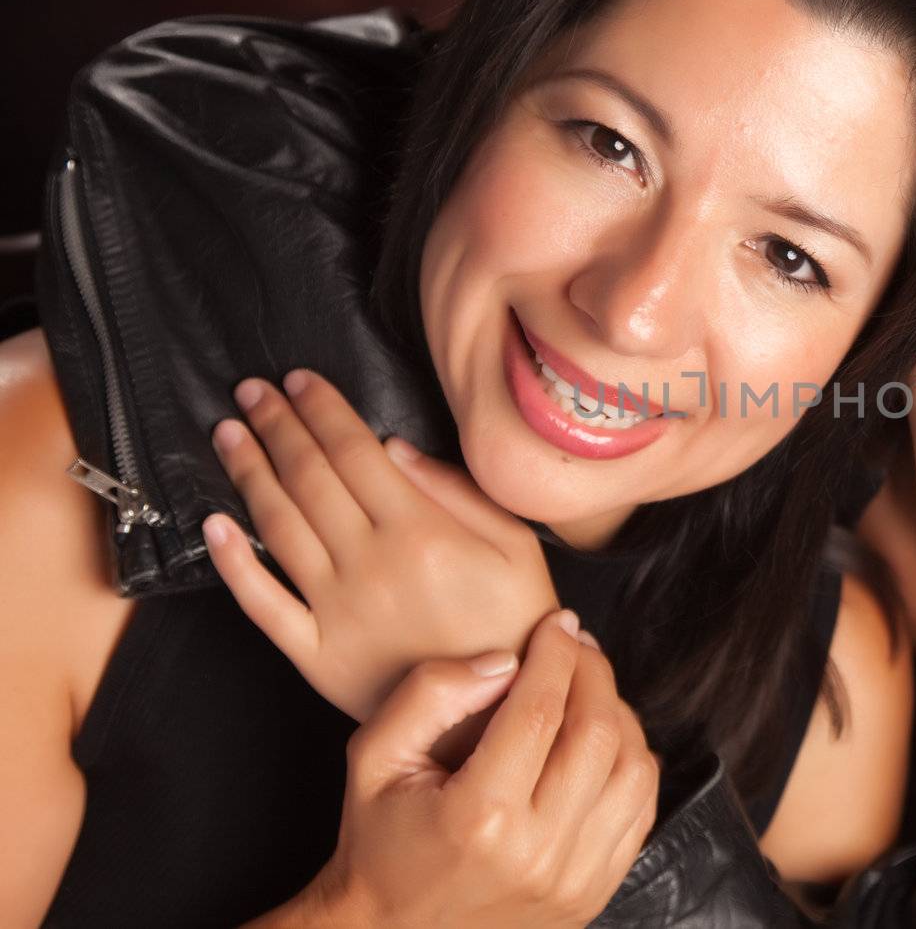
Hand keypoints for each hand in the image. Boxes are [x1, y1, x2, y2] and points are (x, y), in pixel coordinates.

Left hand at [202, 367, 558, 720]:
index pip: (356, 452)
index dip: (322, 409)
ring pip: (278, 527)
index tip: (298, 380)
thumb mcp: (517, 546)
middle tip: (251, 391)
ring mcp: (337, 611)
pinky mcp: (316, 655)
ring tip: (228, 434)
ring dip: (248, 473)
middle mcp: (371, 565)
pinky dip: (233, 563)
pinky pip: (262, 603)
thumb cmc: (519, 623)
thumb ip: (457, 491)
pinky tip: (214, 524)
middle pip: (310, 478)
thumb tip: (392, 447)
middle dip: (276, 426)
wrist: (503, 717)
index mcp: (422, 532)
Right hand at [264, 610, 659, 928]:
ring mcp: (574, 879)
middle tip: (576, 644)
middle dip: (593, 672)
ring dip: (619, 713)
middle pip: (598, 733)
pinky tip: (602, 738)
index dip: (556, 654)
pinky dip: (632, 761)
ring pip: (634, 769)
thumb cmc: (379, 840)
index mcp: (480, 818)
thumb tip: (504, 660)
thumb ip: (429, 694)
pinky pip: (641, 809)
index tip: (557, 622)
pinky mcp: (594, 892)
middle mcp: (537, 853)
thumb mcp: (374, 757)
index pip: (542, 710)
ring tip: (587, 688)